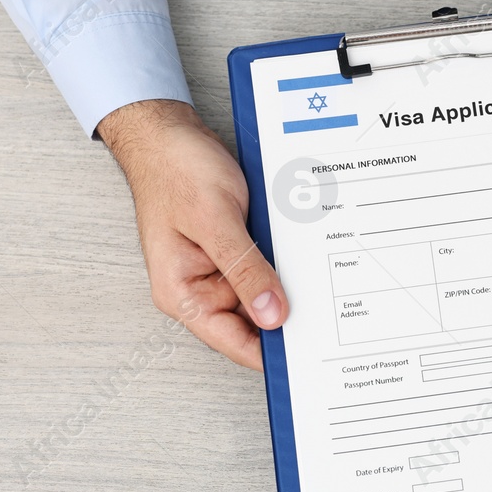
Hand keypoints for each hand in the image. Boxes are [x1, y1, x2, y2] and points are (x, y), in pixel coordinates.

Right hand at [99, 99, 287, 369]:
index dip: (272, 354)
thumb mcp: (215, 220)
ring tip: (308, 274)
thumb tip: (272, 314)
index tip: (307, 359)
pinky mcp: (233, 251)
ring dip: (286, 286)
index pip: (234, 342)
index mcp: (182, 294)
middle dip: (286, 316)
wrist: (167, 132)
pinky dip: (282, 264)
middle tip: (324, 316)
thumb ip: (244, 270)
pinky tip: (297, 254)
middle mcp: (199, 289)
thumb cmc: (175, 168)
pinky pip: (264, 269)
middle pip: (253, 322)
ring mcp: (217, 271)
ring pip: (264, 294)